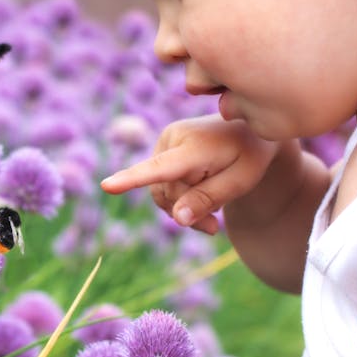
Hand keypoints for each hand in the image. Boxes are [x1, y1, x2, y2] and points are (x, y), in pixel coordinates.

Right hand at [100, 115, 279, 233]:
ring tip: (212, 212)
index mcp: (195, 145)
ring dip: (181, 207)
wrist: (249, 129)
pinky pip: (159, 184)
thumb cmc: (251, 154)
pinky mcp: (161, 149)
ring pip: (159, 191)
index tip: (106, 186)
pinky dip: (176, 198)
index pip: (159, 167)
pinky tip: (198, 199)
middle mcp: (172, 138)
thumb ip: (207, 200)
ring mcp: (164, 141)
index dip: (132, 179)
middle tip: (214, 227)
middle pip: (166, 192)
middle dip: (186, 212)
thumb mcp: (240, 182)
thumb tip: (177, 219)